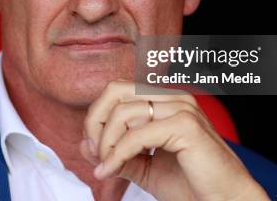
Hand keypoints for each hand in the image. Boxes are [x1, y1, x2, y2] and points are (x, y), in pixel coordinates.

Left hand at [80, 80, 269, 200]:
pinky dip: (117, 155)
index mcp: (165, 100)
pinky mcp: (186, 125)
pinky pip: (137, 135)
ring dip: (106, 143)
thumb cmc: (191, 185)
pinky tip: (111, 172)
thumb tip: (85, 143)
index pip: (118, 91)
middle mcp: (173, 97)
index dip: (98, 116)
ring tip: (105, 167)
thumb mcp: (145, 168)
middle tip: (95, 153)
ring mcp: (182, 107)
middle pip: (116, 90)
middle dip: (96, 121)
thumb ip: (117, 153)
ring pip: (123, 112)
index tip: (94, 149)